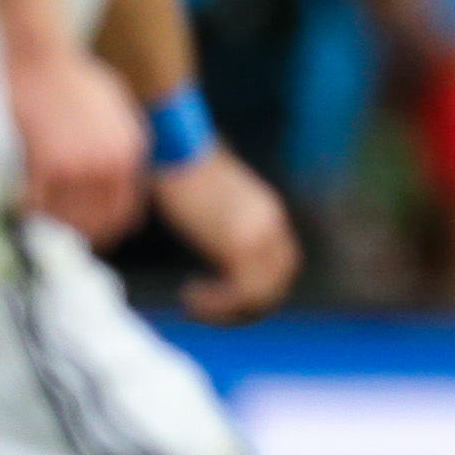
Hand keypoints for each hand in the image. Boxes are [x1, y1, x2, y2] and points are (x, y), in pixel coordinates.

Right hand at [9, 45, 149, 247]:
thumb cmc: (75, 76)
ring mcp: (81, 167)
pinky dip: (30, 209)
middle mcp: (112, 164)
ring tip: (39, 220)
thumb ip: (123, 141)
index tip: (94, 232)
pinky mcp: (49, 165)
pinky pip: (40, 204)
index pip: (127, 208)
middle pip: (99, 220)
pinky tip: (21, 205)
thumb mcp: (118, 108)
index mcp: (132, 151)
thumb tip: (120, 171)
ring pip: (69, 217)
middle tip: (61, 233)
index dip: (110, 226)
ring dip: (53, 222)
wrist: (43, 58)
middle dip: (81, 230)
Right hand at [156, 142, 300, 319]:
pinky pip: (242, 294)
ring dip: (227, 311)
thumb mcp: (209, 198)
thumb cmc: (178, 165)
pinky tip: (189, 296)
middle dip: (244, 308)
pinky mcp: (239, 244)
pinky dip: (217, 306)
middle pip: (276, 285)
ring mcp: (258, 234)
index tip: (221, 296)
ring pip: (261, 296)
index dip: (256, 289)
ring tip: (193, 303)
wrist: (173, 143)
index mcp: (267, 213)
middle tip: (206, 310)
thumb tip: (205, 239)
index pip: (282, 266)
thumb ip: (218, 221)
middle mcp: (270, 224)